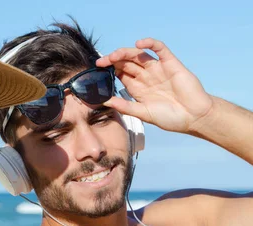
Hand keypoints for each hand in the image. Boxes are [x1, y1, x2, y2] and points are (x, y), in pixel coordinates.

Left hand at [96, 38, 213, 133]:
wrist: (194, 117)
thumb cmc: (169, 118)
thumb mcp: (142, 113)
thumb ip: (124, 106)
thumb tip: (104, 101)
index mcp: (137, 88)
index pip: (120, 74)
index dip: (109, 71)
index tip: (97, 71)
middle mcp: (146, 77)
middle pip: (126, 63)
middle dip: (113, 61)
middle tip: (101, 63)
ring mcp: (157, 69)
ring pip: (139, 55)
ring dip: (125, 53)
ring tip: (114, 55)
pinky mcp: (170, 63)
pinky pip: (160, 49)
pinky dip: (150, 43)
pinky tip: (140, 43)